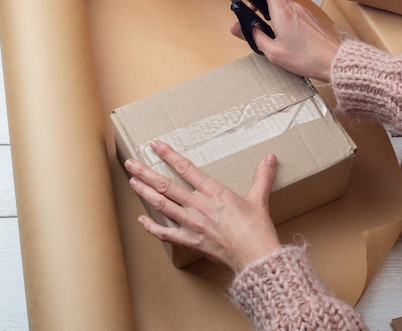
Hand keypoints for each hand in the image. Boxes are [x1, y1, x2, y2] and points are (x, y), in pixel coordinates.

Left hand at [124, 140, 280, 271]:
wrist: (256, 257)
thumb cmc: (257, 229)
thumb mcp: (259, 198)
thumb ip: (262, 176)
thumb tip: (271, 157)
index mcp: (213, 192)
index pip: (185, 168)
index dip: (168, 154)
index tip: (155, 145)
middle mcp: (198, 205)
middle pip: (166, 185)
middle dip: (146, 173)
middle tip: (130, 163)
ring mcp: (192, 224)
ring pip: (162, 205)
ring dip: (145, 193)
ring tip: (132, 182)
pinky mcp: (191, 241)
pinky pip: (166, 234)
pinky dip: (152, 227)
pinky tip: (141, 221)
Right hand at [232, 0, 339, 81]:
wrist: (333, 60)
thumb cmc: (307, 58)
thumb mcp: (273, 52)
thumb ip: (254, 36)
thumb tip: (238, 27)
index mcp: (282, 12)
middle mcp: (293, 6)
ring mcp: (302, 10)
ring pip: (281, 1)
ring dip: (269, 5)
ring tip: (259, 16)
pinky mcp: (308, 16)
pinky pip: (290, 9)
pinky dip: (280, 12)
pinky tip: (277, 26)